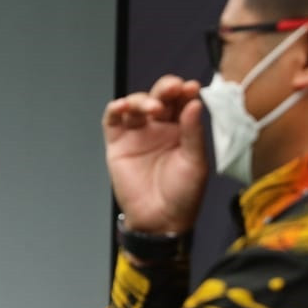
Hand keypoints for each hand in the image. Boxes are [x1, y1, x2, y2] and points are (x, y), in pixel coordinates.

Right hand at [102, 74, 207, 233]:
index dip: (185, 92)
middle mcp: (159, 127)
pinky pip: (113, 120)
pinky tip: (123, 106)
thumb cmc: (183, 195)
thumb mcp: (195, 163)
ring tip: (153, 108)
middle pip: (159, 97)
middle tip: (173, 88)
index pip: (182, 102)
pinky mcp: (117, 143)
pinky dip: (116, 109)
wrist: (160, 220)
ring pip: (136, 104)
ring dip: (143, 100)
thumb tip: (194, 103)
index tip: (190, 87)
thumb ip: (193, 132)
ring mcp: (137, 133)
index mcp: (181, 129)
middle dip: (165, 88)